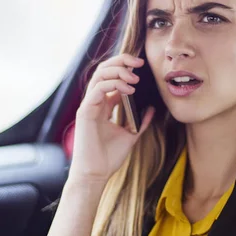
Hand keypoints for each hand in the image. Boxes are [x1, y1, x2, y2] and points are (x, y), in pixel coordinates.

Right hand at [69, 53, 154, 183]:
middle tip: (139, 62)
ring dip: (118, 71)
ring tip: (135, 77)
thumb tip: (151, 108)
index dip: (124, 67)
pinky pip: (98, 89)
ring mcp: (88, 105)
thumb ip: (139, 121)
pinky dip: (114, 84)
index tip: (142, 66)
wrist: (96, 174)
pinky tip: (128, 89)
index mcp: (103, 105)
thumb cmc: (109, 157)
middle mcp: (94, 102)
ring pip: (99, 75)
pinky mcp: (85, 112)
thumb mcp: (130, 135)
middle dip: (121, 61)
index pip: (110, 76)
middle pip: (103, 70)